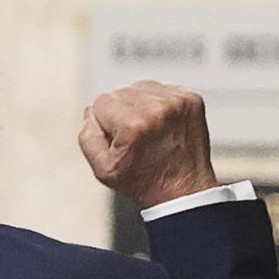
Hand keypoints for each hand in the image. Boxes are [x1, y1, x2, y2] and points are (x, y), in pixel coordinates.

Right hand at [79, 80, 217, 208]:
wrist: (183, 190)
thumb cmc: (143, 181)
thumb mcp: (102, 168)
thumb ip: (87, 135)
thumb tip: (91, 112)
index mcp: (133, 124)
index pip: (100, 102)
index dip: (105, 123)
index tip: (120, 141)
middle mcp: (157, 108)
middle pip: (120, 92)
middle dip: (121, 113)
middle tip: (135, 138)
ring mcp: (178, 102)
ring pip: (139, 88)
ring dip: (139, 105)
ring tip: (148, 130)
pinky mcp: (191, 99)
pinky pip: (161, 89)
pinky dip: (158, 104)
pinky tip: (162, 124)